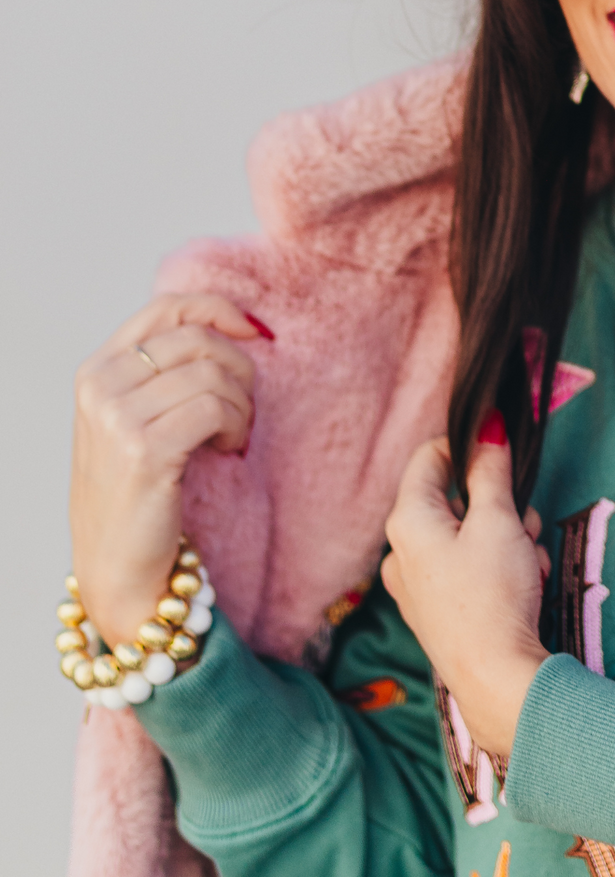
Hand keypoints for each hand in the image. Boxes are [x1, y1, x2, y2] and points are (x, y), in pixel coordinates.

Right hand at [71, 294, 261, 645]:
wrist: (118, 567)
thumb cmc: (138, 495)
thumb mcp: (136, 420)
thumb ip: (164, 374)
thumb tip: (235, 327)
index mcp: (97, 370)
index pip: (165, 309)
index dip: (219, 310)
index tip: (255, 332)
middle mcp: (100, 385)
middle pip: (198, 340)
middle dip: (238, 370)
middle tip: (242, 411)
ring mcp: (117, 417)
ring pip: (212, 374)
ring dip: (240, 406)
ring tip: (232, 438)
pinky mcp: (144, 449)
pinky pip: (215, 409)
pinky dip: (235, 427)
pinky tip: (228, 450)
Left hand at [382, 416, 549, 758]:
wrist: (496, 679)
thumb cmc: (493, 596)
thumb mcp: (499, 521)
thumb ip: (491, 470)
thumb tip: (488, 421)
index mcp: (407, 520)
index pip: (430, 456)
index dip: (470, 448)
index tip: (506, 456)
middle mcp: (399, 551)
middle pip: (453, 500)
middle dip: (499, 507)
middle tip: (525, 528)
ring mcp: (413, 585)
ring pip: (465, 536)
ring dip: (504, 540)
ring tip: (528, 566)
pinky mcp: (433, 612)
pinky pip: (465, 570)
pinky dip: (495, 569)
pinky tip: (522, 589)